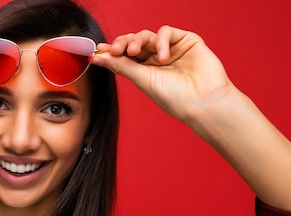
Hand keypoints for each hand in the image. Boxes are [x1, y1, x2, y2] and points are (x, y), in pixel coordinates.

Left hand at [92, 26, 232, 124]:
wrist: (202, 101)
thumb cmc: (174, 98)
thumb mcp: (142, 80)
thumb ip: (121, 65)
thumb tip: (96, 58)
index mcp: (144, 70)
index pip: (124, 55)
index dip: (111, 51)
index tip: (97, 50)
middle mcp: (156, 59)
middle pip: (133, 42)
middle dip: (122, 43)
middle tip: (115, 49)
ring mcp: (171, 49)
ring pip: (147, 35)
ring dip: (138, 40)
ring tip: (136, 51)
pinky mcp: (186, 41)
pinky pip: (166, 32)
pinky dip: (160, 41)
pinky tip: (162, 56)